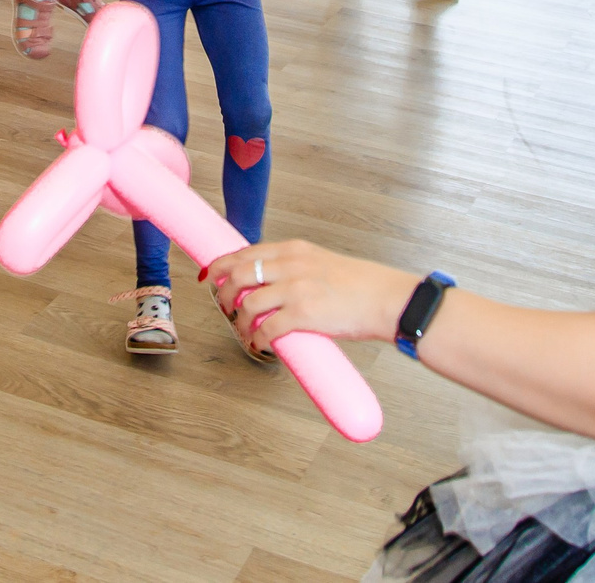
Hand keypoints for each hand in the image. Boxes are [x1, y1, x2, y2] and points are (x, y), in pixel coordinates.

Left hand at [205, 241, 417, 354]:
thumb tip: (268, 285)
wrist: (385, 299)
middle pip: (238, 274)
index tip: (209, 275)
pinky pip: (266, 329)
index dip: (221, 265)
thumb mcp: (321, 262)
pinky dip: (257, 339)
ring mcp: (295, 289)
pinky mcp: (303, 314)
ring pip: (247, 304)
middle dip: (222, 293)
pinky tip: (260, 345)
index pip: (245, 252)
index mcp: (294, 249)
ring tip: (244, 331)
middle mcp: (290, 264)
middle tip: (223, 306)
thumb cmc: (359, 285)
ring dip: (239, 322)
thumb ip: (294, 268)